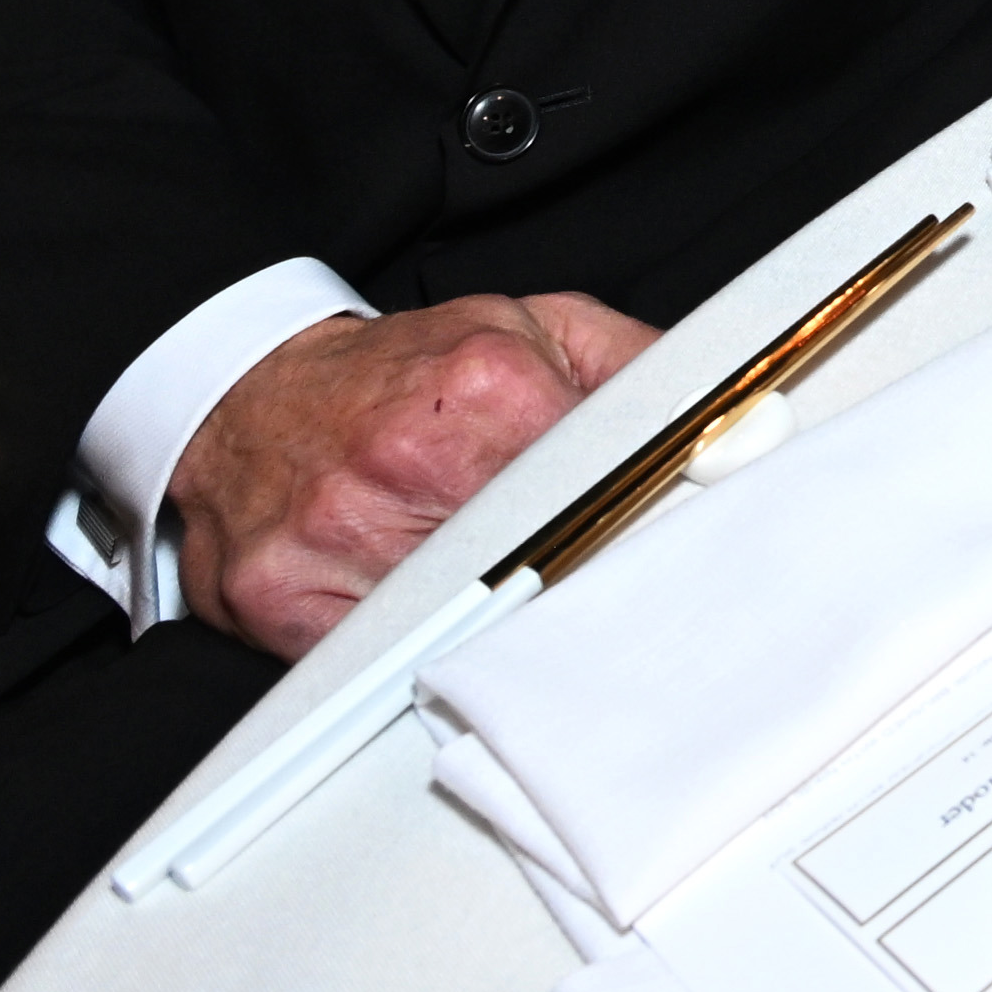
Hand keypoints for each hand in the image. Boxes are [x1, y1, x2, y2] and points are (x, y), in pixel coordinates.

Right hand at [171, 292, 653, 657]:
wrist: (252, 394)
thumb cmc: (402, 371)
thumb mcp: (533, 328)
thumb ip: (638, 365)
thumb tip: (740, 418)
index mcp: (485, 386)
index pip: (601, 482)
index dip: (635, 522)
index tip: (656, 546)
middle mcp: (407, 458)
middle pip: (538, 562)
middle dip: (569, 575)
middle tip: (579, 577)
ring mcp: (339, 534)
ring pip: (463, 624)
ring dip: (494, 622)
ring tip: (492, 590)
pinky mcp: (283, 601)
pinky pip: (379, 663)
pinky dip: (413, 654)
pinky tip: (422, 618)